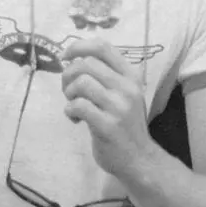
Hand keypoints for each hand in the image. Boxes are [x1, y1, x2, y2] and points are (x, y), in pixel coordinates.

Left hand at [61, 38, 153, 182]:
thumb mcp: (124, 94)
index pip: (102, 47)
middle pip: (86, 63)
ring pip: (81, 82)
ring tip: (74, 105)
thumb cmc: (126, 125)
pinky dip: (69, 110)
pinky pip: (78, 105)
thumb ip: (106, 76)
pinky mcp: (108, 125)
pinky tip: (76, 119)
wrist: (140, 160)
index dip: (78, 46)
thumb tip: (73, 59)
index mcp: (131, 76)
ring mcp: (119, 106)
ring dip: (69, 92)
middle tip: (68, 91)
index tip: (65, 56)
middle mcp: (127, 87)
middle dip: (69, 74)